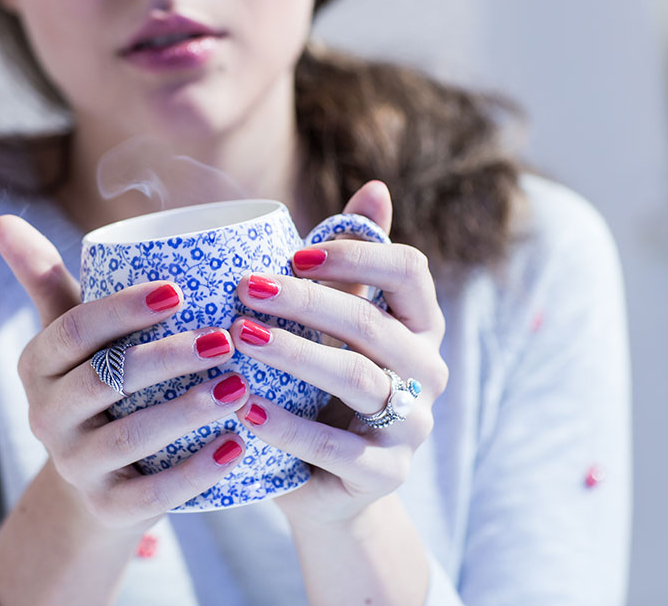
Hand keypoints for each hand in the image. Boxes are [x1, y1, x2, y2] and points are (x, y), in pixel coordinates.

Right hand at [0, 215, 249, 533]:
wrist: (98, 477)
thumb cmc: (95, 383)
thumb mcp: (69, 335)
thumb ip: (45, 279)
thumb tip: (0, 218)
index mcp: (39, 365)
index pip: (74, 330)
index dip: (122, 310)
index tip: (177, 291)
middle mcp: (46, 416)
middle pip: (105, 381)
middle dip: (165, 359)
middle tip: (226, 339)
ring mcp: (75, 466)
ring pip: (129, 437)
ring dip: (187, 411)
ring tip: (240, 387)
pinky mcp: (108, 508)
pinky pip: (152, 495)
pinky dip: (196, 472)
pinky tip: (237, 445)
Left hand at [228, 181, 448, 528]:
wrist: (328, 481)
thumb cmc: (322, 385)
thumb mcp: (336, 322)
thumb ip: (353, 261)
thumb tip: (375, 186)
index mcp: (419, 325)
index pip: (408, 272)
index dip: (356, 256)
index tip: (294, 255)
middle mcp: (427, 370)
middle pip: (373, 324)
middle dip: (306, 303)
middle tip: (244, 291)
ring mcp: (413, 425)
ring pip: (358, 378)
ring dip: (295, 354)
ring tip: (241, 339)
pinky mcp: (386, 473)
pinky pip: (338, 448)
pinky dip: (289, 428)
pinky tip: (246, 411)